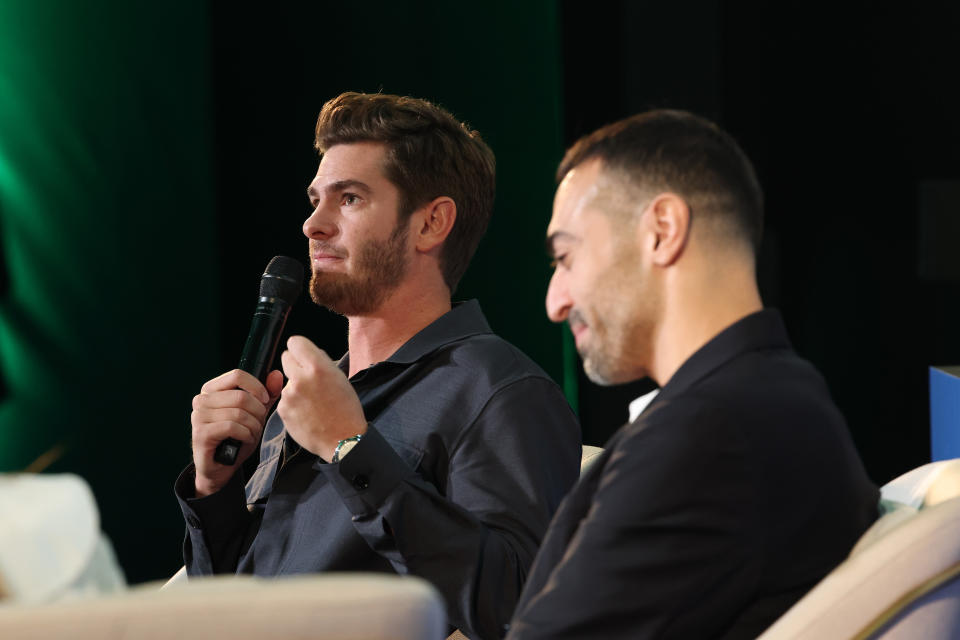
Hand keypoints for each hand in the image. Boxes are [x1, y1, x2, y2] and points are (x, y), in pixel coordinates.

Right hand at [191, 368, 282, 496]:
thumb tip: (276, 374)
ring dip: (253, 426)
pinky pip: (232, 427)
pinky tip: (245, 440)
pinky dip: (246, 435)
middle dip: (258, 412)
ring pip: (238, 413)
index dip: (257, 387)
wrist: (221, 467)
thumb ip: (267, 394)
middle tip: (258, 424)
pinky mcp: (201, 433)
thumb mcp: (255, 414)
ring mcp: (198, 416)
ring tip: (252, 433)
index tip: (265, 400)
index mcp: (212, 389)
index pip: (237, 375)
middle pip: (241, 396)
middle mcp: (201, 399)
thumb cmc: (237, 438)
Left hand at [277, 336, 366, 461]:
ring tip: (313, 402)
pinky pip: (284, 399)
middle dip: (295, 365)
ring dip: (295, 387)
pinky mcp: (283, 410)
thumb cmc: (346, 410)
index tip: (303, 355)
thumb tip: (309, 354)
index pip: (295, 342)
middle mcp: (300, 379)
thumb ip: (322, 363)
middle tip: (307, 377)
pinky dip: (293, 404)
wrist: (343, 440)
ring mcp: (289, 395)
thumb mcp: (340, 378)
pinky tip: (307, 413)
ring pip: (286, 381)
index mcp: (318, 367)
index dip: (300, 348)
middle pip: (285, 358)